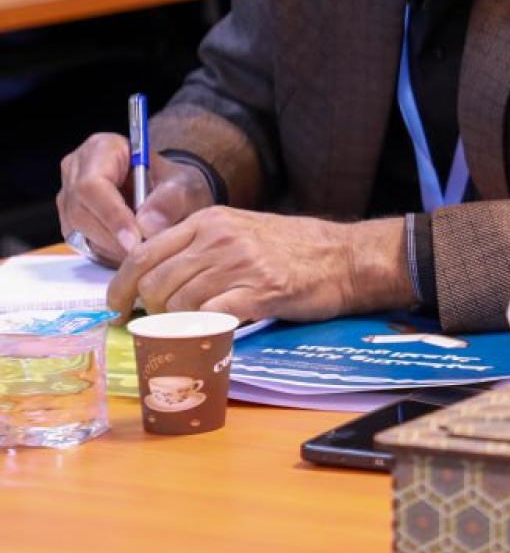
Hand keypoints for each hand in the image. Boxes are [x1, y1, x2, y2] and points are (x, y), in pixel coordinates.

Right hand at [56, 133, 214, 264]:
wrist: (171, 193)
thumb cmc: (175, 183)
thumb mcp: (185, 186)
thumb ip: (170, 201)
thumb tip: (147, 225)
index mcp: (102, 148)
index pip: (93, 184)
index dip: (112, 215)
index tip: (135, 240)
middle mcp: (77, 168)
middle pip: (80, 210)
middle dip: (112, 236)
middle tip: (143, 252)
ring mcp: (69, 194)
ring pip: (77, 228)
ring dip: (109, 246)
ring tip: (141, 250)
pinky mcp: (70, 217)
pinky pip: (79, 239)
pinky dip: (105, 250)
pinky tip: (129, 250)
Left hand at [106, 209, 407, 322]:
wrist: (348, 258)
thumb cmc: (295, 248)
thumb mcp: (241, 229)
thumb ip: (199, 244)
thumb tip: (152, 273)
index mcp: (210, 220)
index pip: (143, 253)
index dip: (121, 286)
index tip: (118, 307)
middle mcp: (219, 238)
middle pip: (155, 282)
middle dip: (150, 309)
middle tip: (162, 322)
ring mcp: (240, 264)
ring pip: (177, 302)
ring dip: (176, 323)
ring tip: (190, 327)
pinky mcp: (260, 292)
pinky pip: (209, 317)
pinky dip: (201, 329)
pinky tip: (210, 331)